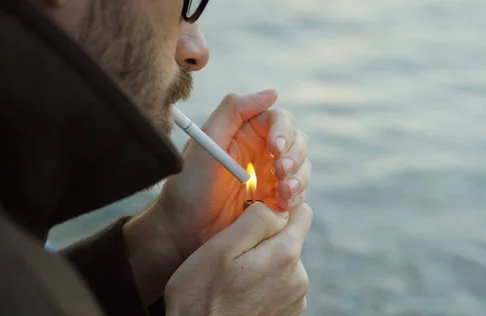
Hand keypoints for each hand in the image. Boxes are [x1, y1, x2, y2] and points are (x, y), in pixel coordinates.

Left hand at [156, 89, 311, 255]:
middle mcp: (261, 153)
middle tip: (279, 174)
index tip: (275, 150)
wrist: (182, 234)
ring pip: (303, 168)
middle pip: (298, 142)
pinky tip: (281, 206)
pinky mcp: (275, 203)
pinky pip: (299, 195)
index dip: (284, 132)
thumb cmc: (188, 187)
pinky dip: (296, 198)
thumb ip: (234, 111)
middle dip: (294, 157)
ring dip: (298, 178)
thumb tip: (272, 93)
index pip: (280, 121)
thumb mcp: (206, 142)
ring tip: (281, 194)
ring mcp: (270, 179)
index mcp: (245, 134)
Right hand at [164, 202, 312, 315]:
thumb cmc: (200, 295)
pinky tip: (240, 294)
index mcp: (285, 254)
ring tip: (233, 277)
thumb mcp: (221, 247)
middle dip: (267, 239)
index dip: (278, 207)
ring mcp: (295, 300)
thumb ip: (257, 219)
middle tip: (234, 252)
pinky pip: (280, 285)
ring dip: (264, 263)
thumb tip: (280, 208)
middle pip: (291, 239)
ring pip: (284, 262)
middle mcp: (299, 278)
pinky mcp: (287, 314)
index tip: (254, 215)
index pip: (302, 212)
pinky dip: (264, 284)